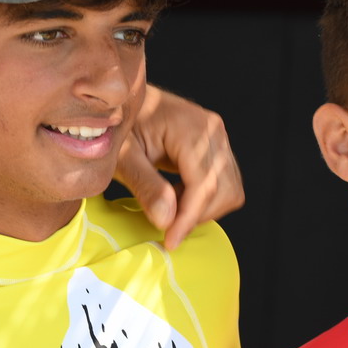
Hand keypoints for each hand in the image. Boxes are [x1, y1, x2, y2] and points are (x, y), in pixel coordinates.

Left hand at [116, 85, 243, 249]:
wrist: (123, 105)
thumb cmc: (118, 126)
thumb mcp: (123, 156)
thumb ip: (145, 186)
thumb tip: (167, 220)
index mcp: (191, 127)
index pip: (204, 183)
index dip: (189, 217)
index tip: (170, 241)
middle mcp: (213, 131)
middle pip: (223, 190)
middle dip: (195, 215)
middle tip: (164, 226)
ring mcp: (218, 138)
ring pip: (230, 190)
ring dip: (202, 209)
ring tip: (168, 206)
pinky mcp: (217, 147)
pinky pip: (225, 184)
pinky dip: (204, 200)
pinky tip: (177, 196)